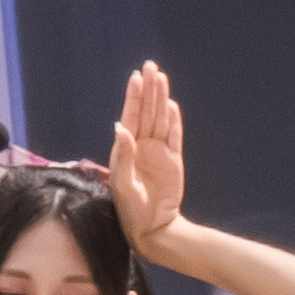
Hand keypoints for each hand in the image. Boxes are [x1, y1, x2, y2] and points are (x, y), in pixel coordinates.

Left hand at [109, 61, 184, 256]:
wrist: (153, 228)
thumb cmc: (131, 210)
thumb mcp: (123, 185)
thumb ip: (122, 157)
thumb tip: (120, 128)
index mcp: (125, 150)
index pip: (131, 117)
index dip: (134, 96)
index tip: (136, 76)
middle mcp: (141, 147)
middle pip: (147, 112)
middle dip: (148, 89)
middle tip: (150, 66)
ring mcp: (158, 152)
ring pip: (160, 119)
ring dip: (161, 98)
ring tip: (161, 77)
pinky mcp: (173, 160)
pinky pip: (174, 136)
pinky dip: (173, 120)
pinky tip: (171, 105)